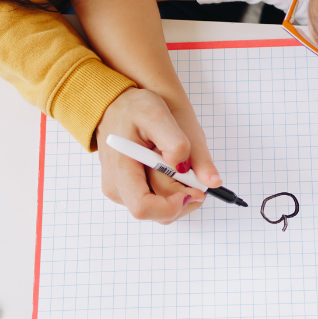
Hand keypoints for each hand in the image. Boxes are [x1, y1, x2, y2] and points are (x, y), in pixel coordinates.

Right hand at [96, 88, 221, 222]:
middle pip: (159, 213)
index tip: (193, 190)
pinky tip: (174, 169)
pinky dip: (174, 190)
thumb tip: (202, 177)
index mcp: (120, 171)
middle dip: (185, 198)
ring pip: (162, 211)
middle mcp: (117, 189)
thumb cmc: (133, 107)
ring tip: (181, 164)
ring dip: (181, 194)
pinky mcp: (130, 191)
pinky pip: (159, 202)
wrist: (115, 104)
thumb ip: (176, 143)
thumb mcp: (156, 114)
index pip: (144, 208)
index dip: (173, 206)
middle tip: (196, 172)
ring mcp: (123, 192)